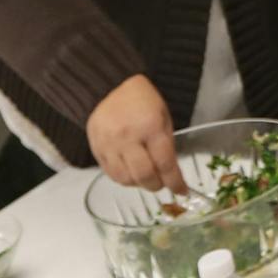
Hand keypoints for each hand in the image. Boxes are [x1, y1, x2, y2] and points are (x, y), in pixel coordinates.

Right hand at [85, 73, 186, 192]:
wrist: (111, 85)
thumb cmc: (143, 101)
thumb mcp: (164, 117)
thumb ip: (167, 144)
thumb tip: (170, 172)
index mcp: (150, 127)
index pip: (165, 163)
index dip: (175, 182)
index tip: (182, 191)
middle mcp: (127, 137)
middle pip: (144, 176)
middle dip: (157, 185)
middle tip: (163, 184)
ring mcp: (108, 144)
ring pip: (125, 179)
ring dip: (139, 184)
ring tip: (147, 178)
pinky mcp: (95, 148)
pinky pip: (110, 173)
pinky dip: (124, 178)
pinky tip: (131, 172)